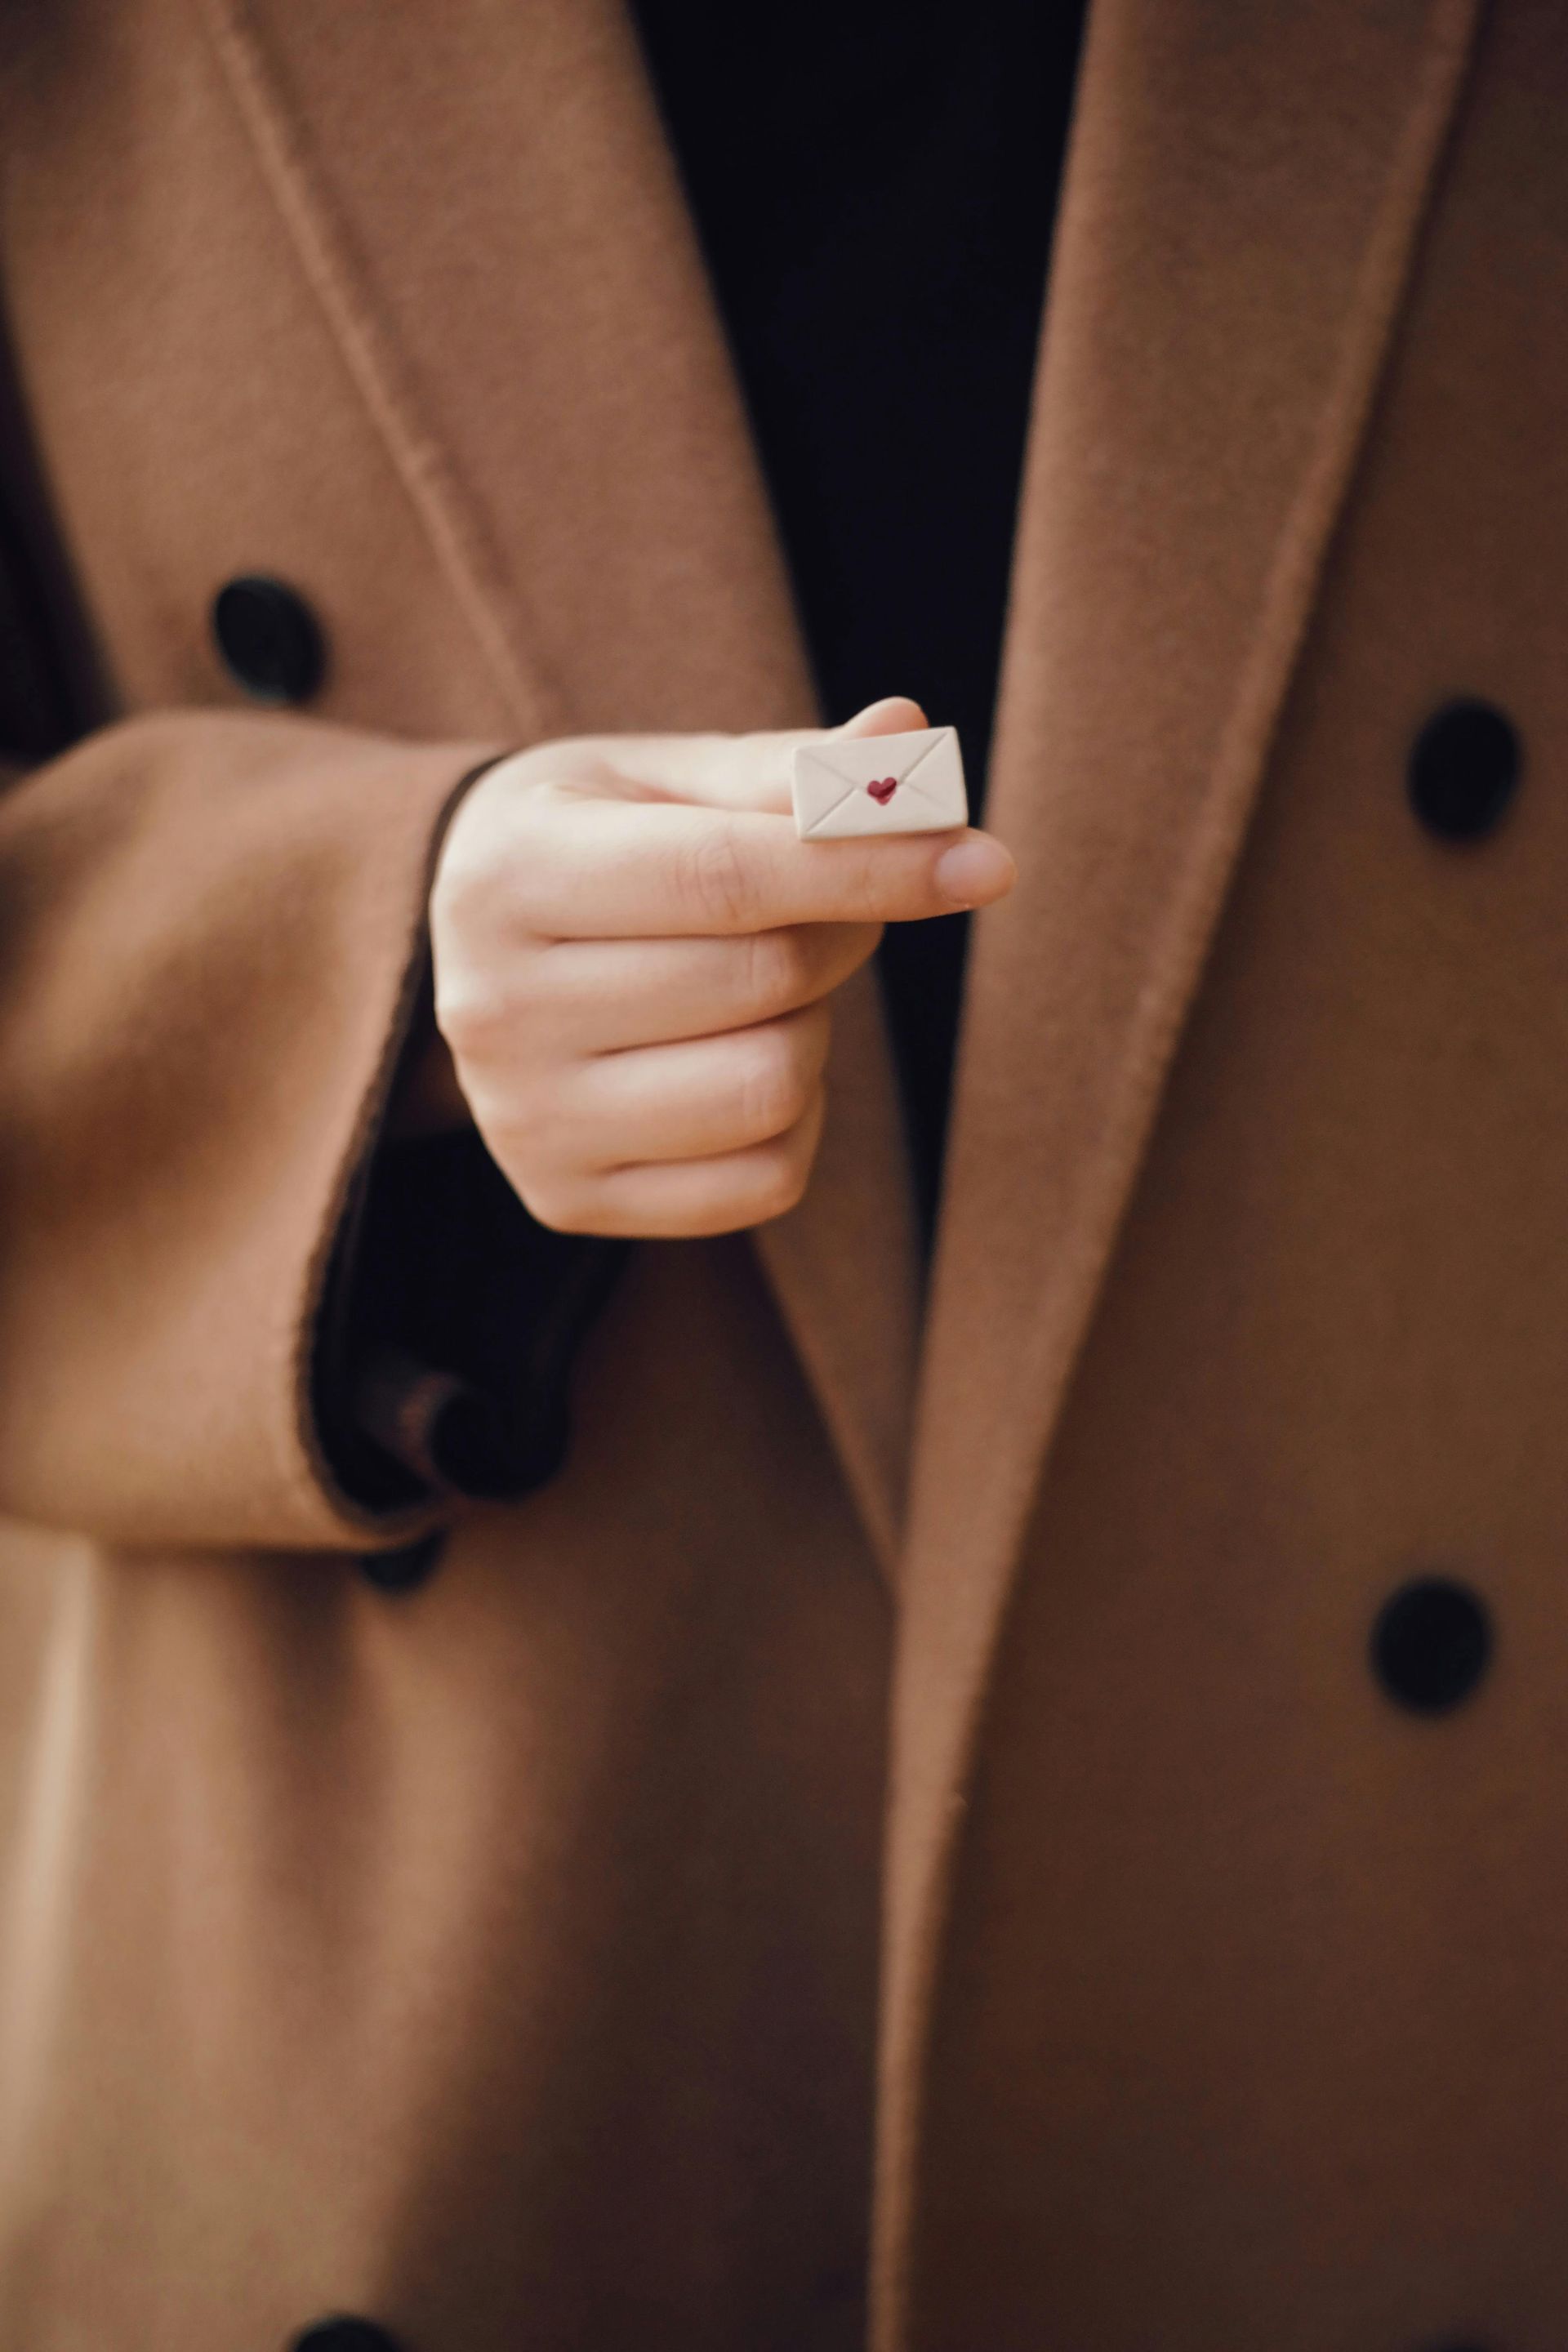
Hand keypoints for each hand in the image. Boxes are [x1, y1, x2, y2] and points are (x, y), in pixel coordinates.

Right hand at [424, 696, 1015, 1235]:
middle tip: (827, 909)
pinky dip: (794, 1121)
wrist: (467, 952)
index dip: (870, 866)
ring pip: (769, 1089)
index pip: (725, 877)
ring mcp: (526, 1121)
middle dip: (838, 935)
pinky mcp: (569, 1199)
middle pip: (762, 983)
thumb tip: (907, 741)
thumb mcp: (665, 779)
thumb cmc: (595, 840)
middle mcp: (494, 1009)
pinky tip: (738, 1064)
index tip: (983, 861)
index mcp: (510, 876)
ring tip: (760, 992)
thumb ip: (787, 770)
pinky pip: (764, 1181)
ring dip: (811, 1033)